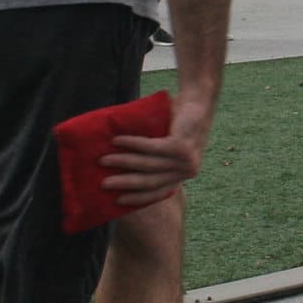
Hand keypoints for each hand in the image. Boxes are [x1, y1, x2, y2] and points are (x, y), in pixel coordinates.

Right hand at [101, 94, 211, 209]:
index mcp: (183, 174)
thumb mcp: (168, 146)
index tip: (117, 201)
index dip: (138, 198)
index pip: (159, 193)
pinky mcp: (181, 146)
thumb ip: (153, 159)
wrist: (198, 101)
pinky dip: (131, 144)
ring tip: (103, 160)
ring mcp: (186, 159)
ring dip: (123, 161)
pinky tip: (116, 140)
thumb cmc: (178, 123)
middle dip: (125, 183)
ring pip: (148, 165)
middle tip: (103, 184)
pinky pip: (150, 148)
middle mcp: (187, 170)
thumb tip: (117, 169)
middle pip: (151, 182)